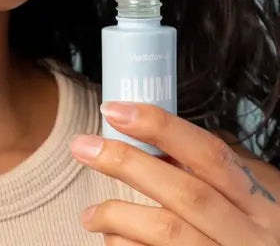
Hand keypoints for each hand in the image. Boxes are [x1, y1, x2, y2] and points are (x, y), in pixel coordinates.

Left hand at [70, 101, 279, 244]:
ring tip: (90, 214)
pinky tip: (111, 239)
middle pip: (185, 193)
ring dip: (118, 216)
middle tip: (82, 146)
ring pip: (168, 234)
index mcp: (258, 201)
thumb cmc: (251, 233)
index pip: (209, 153)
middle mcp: (248, 235)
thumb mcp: (248, 198)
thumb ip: (206, 170)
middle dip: (127, 164)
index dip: (160, 126)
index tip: (114, 110)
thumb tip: (149, 136)